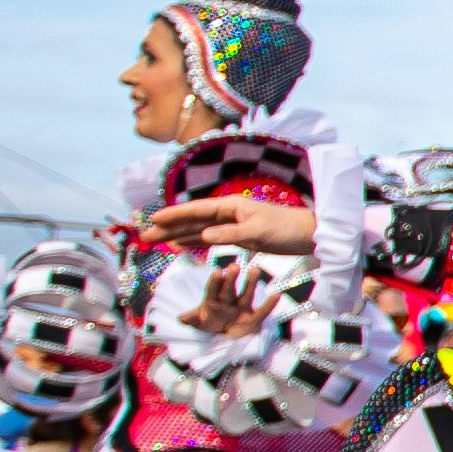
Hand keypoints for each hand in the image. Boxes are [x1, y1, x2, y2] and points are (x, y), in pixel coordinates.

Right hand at [137, 197, 315, 255]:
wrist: (308, 235)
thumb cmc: (286, 229)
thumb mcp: (258, 232)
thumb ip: (231, 234)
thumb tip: (203, 236)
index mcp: (231, 206)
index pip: (196, 210)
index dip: (174, 214)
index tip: (153, 218)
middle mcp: (228, 213)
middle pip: (191, 220)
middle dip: (168, 226)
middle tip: (144, 234)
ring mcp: (231, 225)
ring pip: (197, 230)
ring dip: (176, 235)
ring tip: (154, 240)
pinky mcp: (237, 237)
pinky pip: (209, 239)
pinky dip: (193, 242)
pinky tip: (178, 246)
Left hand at [179, 258, 275, 340]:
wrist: (225, 338)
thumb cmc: (211, 324)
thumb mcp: (200, 324)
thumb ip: (192, 320)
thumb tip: (180, 318)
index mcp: (213, 302)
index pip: (213, 291)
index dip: (215, 283)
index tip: (217, 272)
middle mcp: (228, 302)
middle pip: (229, 290)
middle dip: (231, 279)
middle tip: (234, 266)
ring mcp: (241, 309)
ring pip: (246, 295)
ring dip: (250, 283)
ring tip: (255, 269)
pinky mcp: (253, 319)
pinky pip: (262, 311)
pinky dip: (270, 304)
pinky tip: (277, 294)